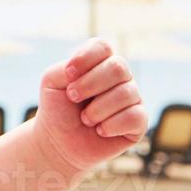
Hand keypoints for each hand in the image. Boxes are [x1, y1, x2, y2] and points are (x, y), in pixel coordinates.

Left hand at [32, 37, 148, 172]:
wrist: (59, 143)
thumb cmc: (57, 109)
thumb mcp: (51, 82)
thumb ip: (67, 68)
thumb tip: (94, 72)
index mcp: (100, 63)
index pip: (103, 47)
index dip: (85, 58)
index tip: (68, 75)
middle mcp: (120, 78)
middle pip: (118, 67)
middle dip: (90, 84)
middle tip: (73, 97)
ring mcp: (132, 98)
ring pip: (126, 94)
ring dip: (97, 110)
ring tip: (85, 119)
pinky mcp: (139, 122)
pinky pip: (135, 117)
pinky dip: (112, 125)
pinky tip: (100, 131)